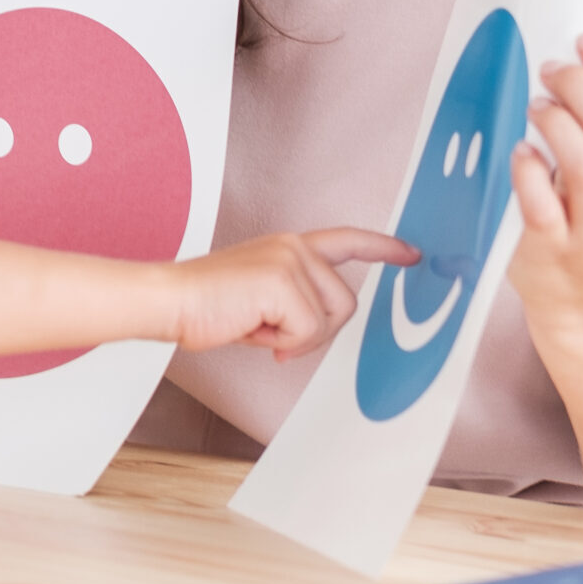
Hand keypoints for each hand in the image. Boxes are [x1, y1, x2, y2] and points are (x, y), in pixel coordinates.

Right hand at [167, 229, 416, 360]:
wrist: (170, 300)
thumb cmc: (206, 306)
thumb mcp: (262, 299)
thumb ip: (295, 302)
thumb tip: (315, 329)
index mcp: (288, 246)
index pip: (346, 240)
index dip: (383, 248)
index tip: (412, 254)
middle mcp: (294, 246)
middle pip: (346, 303)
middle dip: (317, 331)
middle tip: (274, 336)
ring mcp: (290, 260)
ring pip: (329, 320)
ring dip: (295, 338)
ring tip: (256, 327)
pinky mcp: (283, 281)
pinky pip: (307, 332)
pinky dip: (281, 343)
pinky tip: (251, 329)